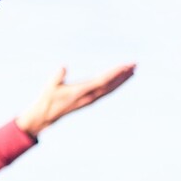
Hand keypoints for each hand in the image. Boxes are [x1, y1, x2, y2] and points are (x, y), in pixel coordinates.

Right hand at [15, 64, 135, 137]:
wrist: (46, 116)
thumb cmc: (47, 99)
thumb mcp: (50, 86)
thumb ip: (58, 77)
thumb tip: (63, 67)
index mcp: (81, 92)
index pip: (102, 81)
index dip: (115, 73)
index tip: (125, 66)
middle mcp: (89, 97)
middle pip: (111, 85)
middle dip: (123, 75)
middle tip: (135, 64)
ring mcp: (90, 100)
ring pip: (110, 89)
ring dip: (122, 80)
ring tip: (132, 71)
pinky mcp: (89, 100)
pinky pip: (106, 92)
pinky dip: (115, 85)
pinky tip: (119, 81)